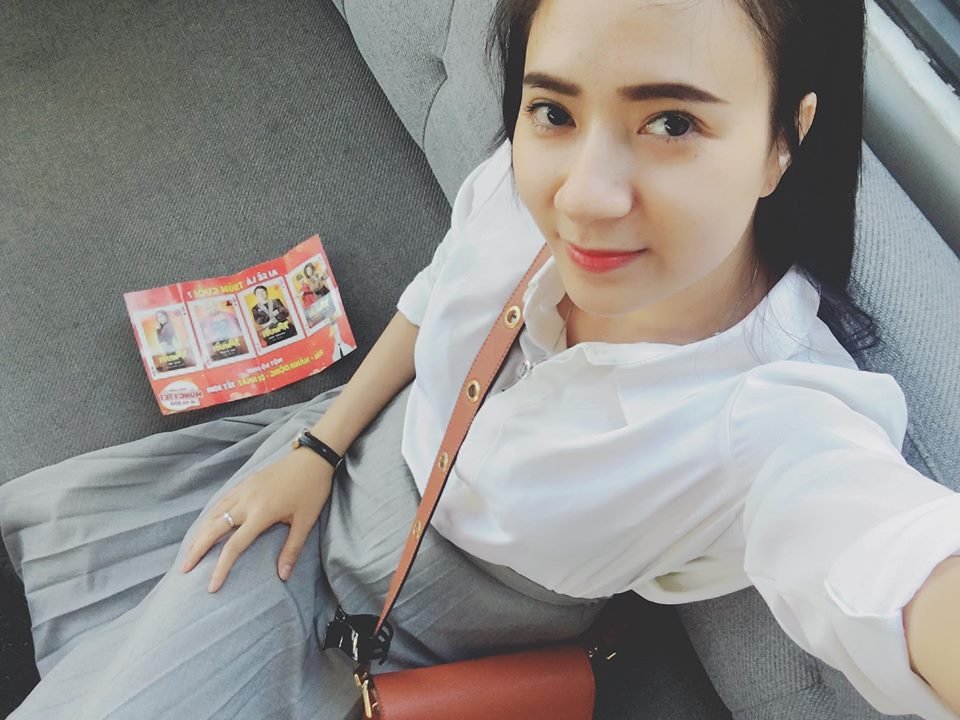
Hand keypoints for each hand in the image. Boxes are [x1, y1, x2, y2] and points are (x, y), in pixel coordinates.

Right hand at [180, 448, 335, 592]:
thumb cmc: (312, 490)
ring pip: (213, 513)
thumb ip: (292, 549)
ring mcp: (243, 489)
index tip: (212, 586)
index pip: (234, 546)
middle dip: (197, 550)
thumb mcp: (306, 521)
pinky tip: (206, 524)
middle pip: (213, 528)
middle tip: (184, 569)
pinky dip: (210, 515)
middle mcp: (246, 501)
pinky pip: (221, 501)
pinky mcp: (245, 481)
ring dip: (199, 532)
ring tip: (190, 550)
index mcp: (261, 513)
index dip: (221, 568)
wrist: (313, 457)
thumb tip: (283, 576)